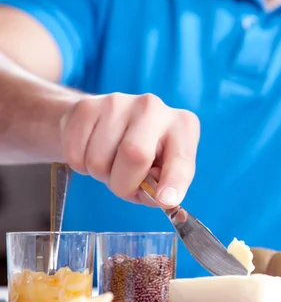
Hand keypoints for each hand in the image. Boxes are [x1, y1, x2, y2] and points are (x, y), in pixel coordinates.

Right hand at [59, 93, 199, 206]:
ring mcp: (118, 102)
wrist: (104, 123)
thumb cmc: (144, 155)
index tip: (166, 200)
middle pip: (134, 155)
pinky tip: (93, 152)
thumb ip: (164, 186)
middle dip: (124, 184)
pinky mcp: (86, 106)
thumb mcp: (163, 171)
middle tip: (124, 187)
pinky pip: (76, 154)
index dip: (174, 182)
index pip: (180, 158)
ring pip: (100, 160)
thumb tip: (162, 197)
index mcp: (183, 125)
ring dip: (101, 175)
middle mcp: (153, 107)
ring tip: (110, 164)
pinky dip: (81, 166)